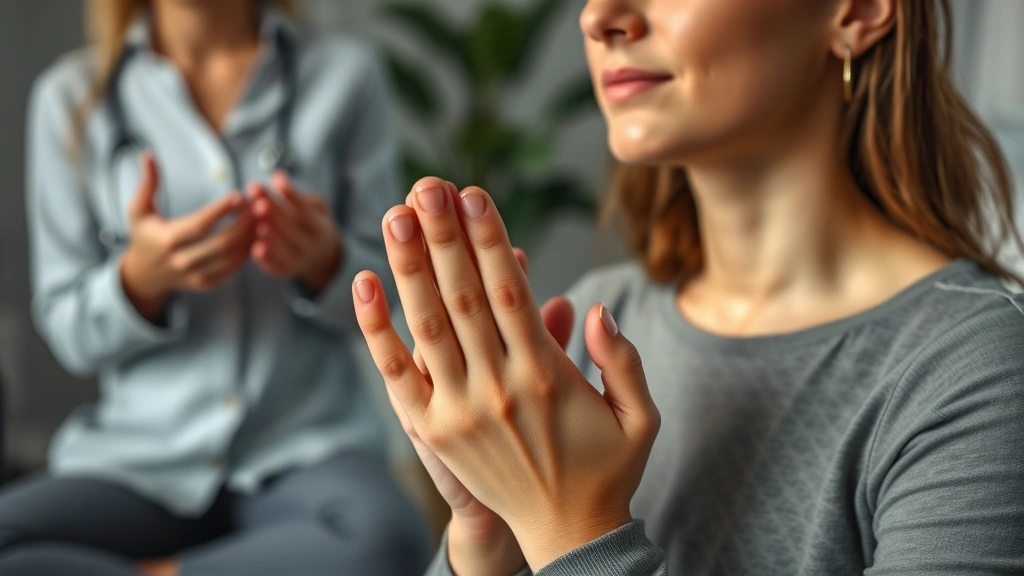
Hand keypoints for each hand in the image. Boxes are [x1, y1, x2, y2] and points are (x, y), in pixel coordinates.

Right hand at [121, 153, 252, 321]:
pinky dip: (247, 250)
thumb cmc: (144, 235)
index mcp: (168, 239)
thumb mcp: (138, 210)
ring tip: (260, 217)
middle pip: (222, 243)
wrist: (144, 275)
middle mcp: (182, 261)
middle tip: (257, 205)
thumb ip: (147, 184)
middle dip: (244, 223)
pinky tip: (254, 233)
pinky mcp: (206, 283)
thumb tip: (147, 154)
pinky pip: (233, 268)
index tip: (239, 195)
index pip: (200, 225)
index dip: (221, 211)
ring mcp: (196, 275)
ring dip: (251, 237)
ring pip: (232, 257)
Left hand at [249, 172, 342, 294]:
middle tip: (258, 201)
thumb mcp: (314, 207)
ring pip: (286, 251)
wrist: (321, 257)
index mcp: (320, 228)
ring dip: (271, 237)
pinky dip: (266, 260)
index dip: (292, 196)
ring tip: (257, 223)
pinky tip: (255, 248)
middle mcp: (312, 246)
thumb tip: (278, 176)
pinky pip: (276, 268)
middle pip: (294, 230)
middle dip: (275, 215)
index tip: (275, 181)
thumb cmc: (312, 224)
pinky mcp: (285, 271)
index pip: (305, 210)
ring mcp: (299, 261)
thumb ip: (295, 195)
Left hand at [353, 177, 660, 570]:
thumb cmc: (609, 469)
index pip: (510, 292)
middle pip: (463, 297)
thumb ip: (625, 361)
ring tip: (395, 215)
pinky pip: (396, 373)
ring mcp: (459, 410)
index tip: (472, 194)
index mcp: (548, 377)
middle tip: (426, 183)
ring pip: (427, 325)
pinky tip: (364, 285)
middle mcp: (498, 387)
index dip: (488, 239)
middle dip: (444, 235)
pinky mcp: (433, 430)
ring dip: (408, 266)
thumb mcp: (641, 417)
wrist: (567, 535)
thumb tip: (596, 308)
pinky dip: (377, 329)